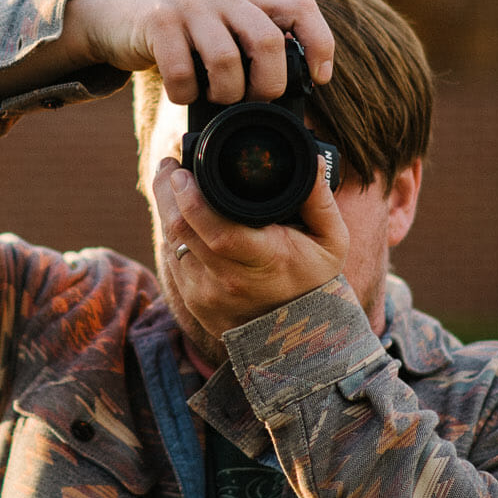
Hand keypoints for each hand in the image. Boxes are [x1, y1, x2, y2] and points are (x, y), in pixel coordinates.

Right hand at [64, 0, 334, 102]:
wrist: (114, 13)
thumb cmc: (178, 33)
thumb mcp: (219, 28)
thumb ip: (250, 47)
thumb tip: (286, 97)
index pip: (300, 9)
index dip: (319, 44)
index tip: (319, 79)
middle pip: (268, 41)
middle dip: (268, 85)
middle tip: (255, 102)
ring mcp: (189, 5)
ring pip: (226, 60)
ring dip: (224, 94)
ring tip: (214, 98)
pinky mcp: (157, 21)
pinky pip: (181, 72)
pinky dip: (184, 95)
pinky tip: (182, 93)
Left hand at [151, 149, 347, 337]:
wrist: (296, 336)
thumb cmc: (313, 280)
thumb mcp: (331, 241)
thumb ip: (320, 200)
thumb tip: (313, 161)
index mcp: (265, 262)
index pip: (218, 232)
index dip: (192, 200)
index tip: (181, 171)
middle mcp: (230, 281)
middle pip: (182, 232)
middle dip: (167, 192)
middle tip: (168, 165)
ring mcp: (207, 294)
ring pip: (171, 243)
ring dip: (166, 210)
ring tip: (171, 182)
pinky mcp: (193, 300)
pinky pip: (172, 259)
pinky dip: (172, 233)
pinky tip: (178, 215)